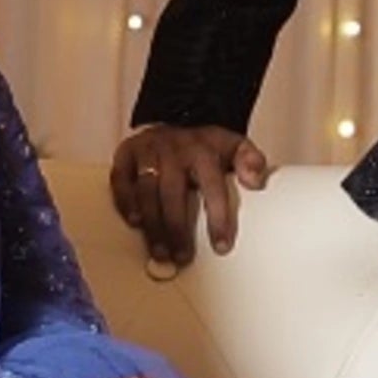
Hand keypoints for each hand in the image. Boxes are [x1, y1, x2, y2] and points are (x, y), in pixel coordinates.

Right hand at [109, 123, 271, 271]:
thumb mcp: (234, 146)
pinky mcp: (126, 153)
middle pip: (173, 192)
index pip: (212, 186)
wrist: (175, 120)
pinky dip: (125, 201)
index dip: (217, 217)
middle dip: (177, 228)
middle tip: (182, 256)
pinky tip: (133, 222)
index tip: (221, 246)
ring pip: (147, 190)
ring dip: (153, 223)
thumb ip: (250, 161)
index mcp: (203, 151)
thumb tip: (256, 182)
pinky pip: (120, 179)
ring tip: (160, 251)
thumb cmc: (206, 146)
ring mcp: (148, 151)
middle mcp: (174, 150)